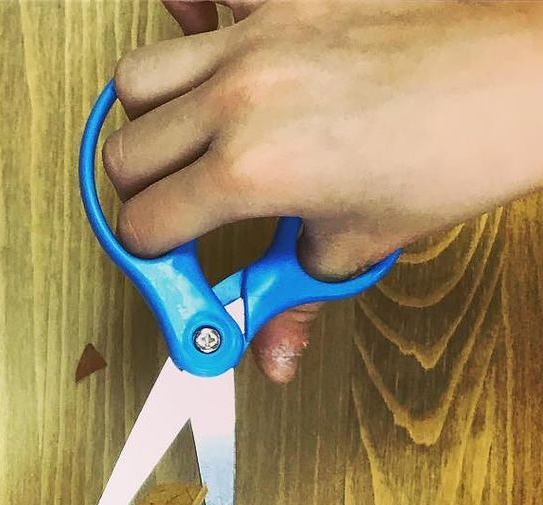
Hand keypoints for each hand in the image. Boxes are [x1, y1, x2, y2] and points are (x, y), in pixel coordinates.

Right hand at [105, 0, 542, 380]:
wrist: (522, 78)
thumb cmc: (458, 151)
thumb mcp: (357, 249)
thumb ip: (290, 307)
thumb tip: (267, 353)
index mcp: (253, 168)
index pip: (142, 226)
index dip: (150, 257)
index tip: (169, 262)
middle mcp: (240, 95)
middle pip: (121, 155)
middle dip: (138, 198)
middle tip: (174, 211)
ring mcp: (258, 36)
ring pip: (135, 77)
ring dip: (146, 118)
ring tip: (183, 140)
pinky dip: (188, 17)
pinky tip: (202, 46)